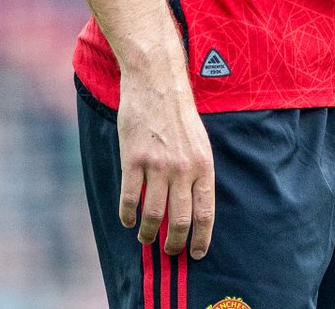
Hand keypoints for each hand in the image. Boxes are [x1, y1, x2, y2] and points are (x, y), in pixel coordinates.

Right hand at [117, 68, 214, 259]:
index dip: (202, 239)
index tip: (197, 253)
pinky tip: (128, 219)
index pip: (206, 213)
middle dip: (174, 243)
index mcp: (204, 164)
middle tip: (169, 251)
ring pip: (153, 216)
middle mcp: (183, 168)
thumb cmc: (178, 111)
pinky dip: (128, 215)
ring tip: (145, 238)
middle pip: (179, 221)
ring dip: (148, 234)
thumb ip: (196, 172)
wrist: (157, 80)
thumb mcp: (199, 141)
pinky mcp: (133, 159)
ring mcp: (157, 165)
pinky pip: (130, 199)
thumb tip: (192, 205)